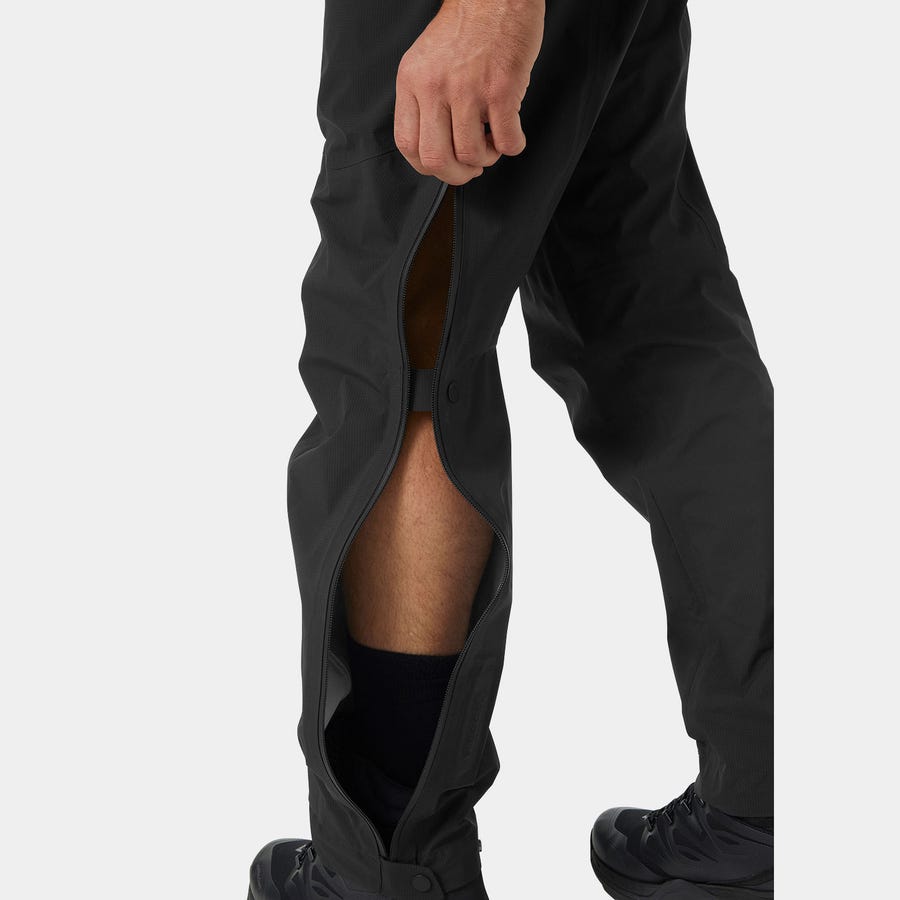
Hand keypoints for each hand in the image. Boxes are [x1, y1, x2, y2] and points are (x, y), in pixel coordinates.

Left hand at [394, 0, 544, 184]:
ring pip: (471, 154)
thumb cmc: (468, 29)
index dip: (427, 166)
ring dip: (486, 158)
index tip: (444, 166)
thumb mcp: (428, 62)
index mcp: (412, 81)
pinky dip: (512, 146)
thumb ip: (425, 100)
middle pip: (435, 159)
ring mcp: (467, 88)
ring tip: (493, 143)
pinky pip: (506, 140)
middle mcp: (435, 86)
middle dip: (456, 175)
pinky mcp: (500, 89)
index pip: (407, 144)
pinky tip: (512, 135)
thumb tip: (435, 146)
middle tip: (471, 167)